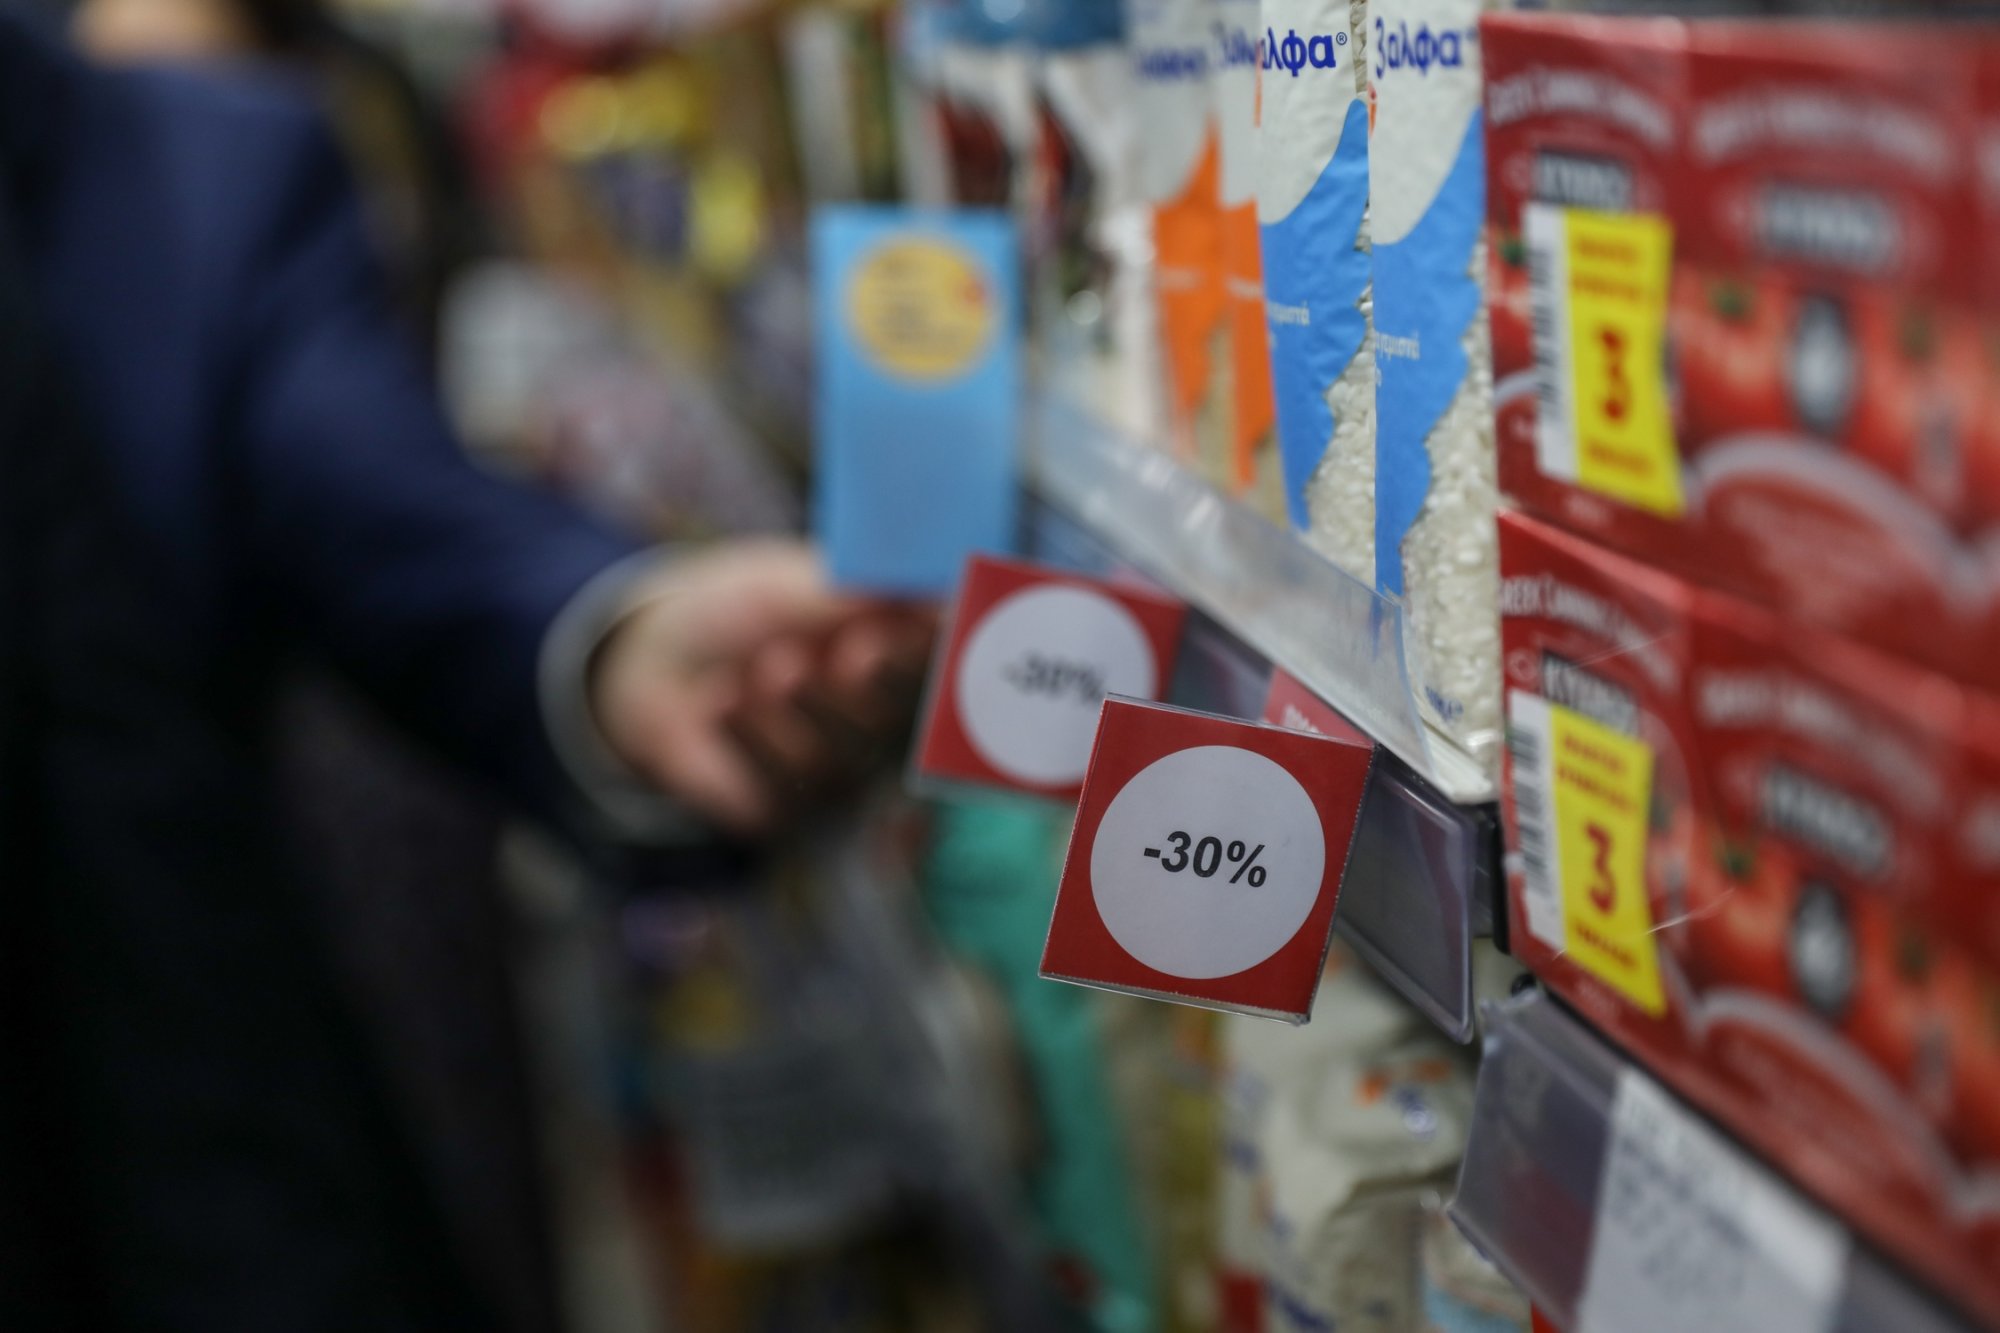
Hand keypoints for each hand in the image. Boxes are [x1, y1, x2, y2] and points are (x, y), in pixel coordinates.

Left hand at [590, 539, 935, 835]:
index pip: (928, 667)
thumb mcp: (790, 584)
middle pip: (890, 721)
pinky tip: (717, 705)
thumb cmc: (732, 611)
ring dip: (786, 705)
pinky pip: (773, 788)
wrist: (645, 660)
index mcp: (882, 655)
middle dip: (865, 685)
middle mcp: (862, 718)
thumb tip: (939, 589)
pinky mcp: (774, 807)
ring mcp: (822, 767)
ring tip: (752, 670)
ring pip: (831, 757)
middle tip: (846, 652)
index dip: (925, 656)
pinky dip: (740, 736)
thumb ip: (861, 591)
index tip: (918, 630)